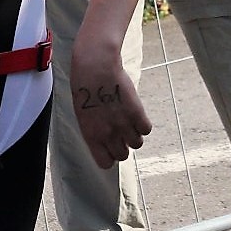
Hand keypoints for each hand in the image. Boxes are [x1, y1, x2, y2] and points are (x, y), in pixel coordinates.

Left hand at [70, 49, 151, 168]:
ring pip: (137, 144)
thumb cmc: (85, 88)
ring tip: (128, 121)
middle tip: (120, 131)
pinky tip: (135, 114)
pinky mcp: (136, 113)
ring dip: (134, 135)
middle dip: (122, 145)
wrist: (96, 68)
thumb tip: (108, 141)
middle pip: (123, 156)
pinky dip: (143, 124)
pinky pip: (146, 130)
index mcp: (91, 136)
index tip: (110, 147)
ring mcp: (123, 124)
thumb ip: (95, 131)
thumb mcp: (83, 115)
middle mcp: (108, 134)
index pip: (105, 163)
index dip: (110, 156)